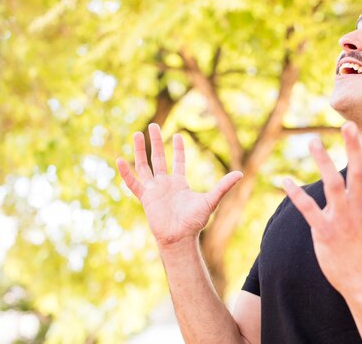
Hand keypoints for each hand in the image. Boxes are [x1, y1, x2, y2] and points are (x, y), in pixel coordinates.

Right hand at [116, 123, 242, 246]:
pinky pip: (134, 183)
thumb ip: (223, 186)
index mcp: (180, 183)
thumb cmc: (195, 222)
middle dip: (156, 141)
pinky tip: (120, 159)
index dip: (177, 149)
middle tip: (153, 125)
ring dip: (141, 150)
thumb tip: (241, 174)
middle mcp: (165, 184)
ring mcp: (154, 190)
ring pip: (144, 166)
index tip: (177, 135)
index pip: (178, 161)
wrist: (180, 237)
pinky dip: (127, 172)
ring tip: (137, 133)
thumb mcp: (211, 200)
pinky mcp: (145, 198)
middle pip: (158, 158)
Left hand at [282, 122, 361, 295]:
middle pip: (357, 172)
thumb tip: (360, 174)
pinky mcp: (325, 233)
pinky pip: (309, 210)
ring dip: (323, 162)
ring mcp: (343, 220)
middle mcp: (359, 208)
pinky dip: (296, 194)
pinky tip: (284, 181)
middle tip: (348, 123)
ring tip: (313, 141)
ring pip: (334, 185)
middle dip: (353, 147)